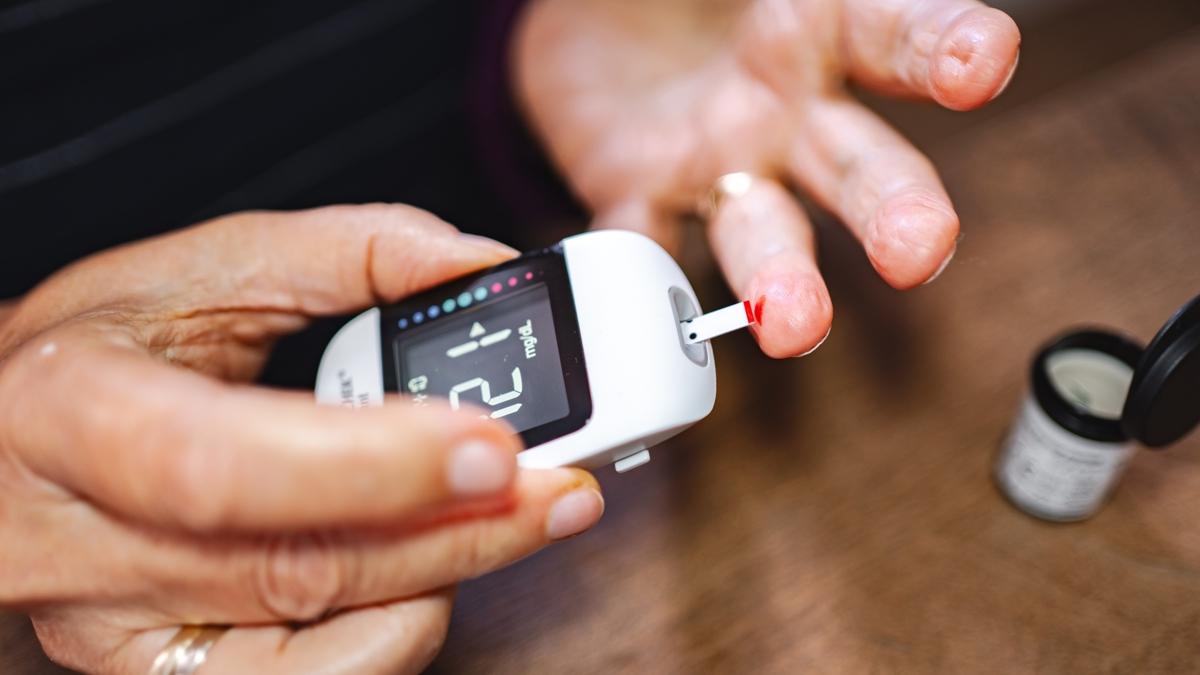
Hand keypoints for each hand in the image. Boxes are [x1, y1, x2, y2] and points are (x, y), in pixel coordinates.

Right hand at [0, 205, 604, 673]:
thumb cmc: (101, 349)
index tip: (492, 447)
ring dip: (442, 581)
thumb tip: (476, 267)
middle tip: (561, 490)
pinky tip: (430, 572)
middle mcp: (83, 548)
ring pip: (316, 647)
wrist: (18, 441)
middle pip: (297, 567)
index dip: (366, 468)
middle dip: (457, 533)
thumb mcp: (199, 270)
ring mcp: (120, 636)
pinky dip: (395, 634)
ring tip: (507, 516)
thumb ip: (345, 252)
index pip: (220, 465)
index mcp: (73, 414)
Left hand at [515, 0, 1019, 356]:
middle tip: (919, 251)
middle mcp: (787, 110)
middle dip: (895, 211)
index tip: (983, 61)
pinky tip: (650, 307)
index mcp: (819, 24)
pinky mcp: (641, 193)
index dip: (946, 48)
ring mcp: (719, 162)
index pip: (898, 35)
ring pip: (765, 233)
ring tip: (794, 328)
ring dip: (783, 282)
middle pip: (860, 169)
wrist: (591, 16)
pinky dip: (641, 281)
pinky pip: (642, 242)